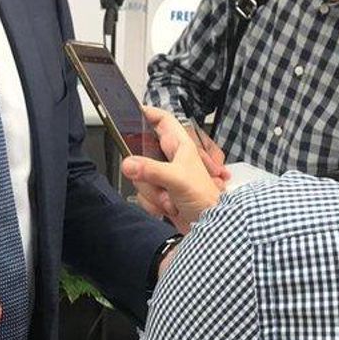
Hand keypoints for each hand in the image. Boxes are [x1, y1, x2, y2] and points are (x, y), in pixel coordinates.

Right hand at [124, 106, 222, 233]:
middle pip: (141, 154)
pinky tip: (167, 208)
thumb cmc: (206, 199)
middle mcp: (171, 159)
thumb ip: (151, 170)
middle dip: (145, 173)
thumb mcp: (178, 179)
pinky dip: (153, 204)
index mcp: (179, 146)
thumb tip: (128, 164)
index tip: (130, 113)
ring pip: (140, 177)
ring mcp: (164, 177)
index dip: (147, 113)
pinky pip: (143, 195)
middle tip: (156, 180)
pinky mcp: (161, 194)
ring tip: (170, 198)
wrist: (210, 226)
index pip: (162, 120)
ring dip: (152, 193)